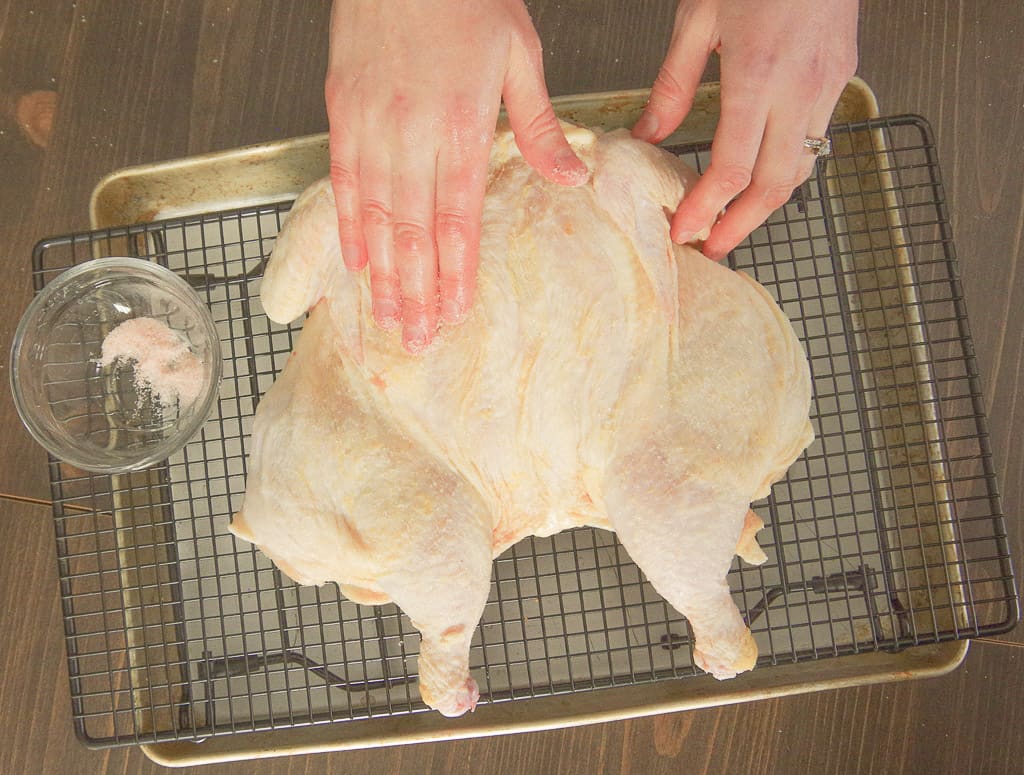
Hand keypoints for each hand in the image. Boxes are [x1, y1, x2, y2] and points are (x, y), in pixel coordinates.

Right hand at [326, 1, 587, 351]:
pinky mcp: (343, 111)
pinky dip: (347, 226)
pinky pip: (341, 181)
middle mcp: (411, 135)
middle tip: (415, 340)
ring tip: (386, 317)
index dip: (455, 272)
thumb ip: (540, 126)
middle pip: (412, 231)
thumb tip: (571, 179)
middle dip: (416, 291)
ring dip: (382, 274)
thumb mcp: (520, 55)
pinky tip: (354, 261)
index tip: (455, 313)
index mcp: (461, 127)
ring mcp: (371, 126)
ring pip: (374, 216)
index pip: (457, 218)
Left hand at [633, 0, 858, 259]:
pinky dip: (791, 170)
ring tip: (735, 220)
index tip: (685, 232)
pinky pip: (818, 140)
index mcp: (756, 76)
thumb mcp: (699, 17)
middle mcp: (798, 89)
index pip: (730, 168)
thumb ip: (674, 83)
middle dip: (741, 225)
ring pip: (802, 168)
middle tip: (713, 246)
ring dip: (767, 204)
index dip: (705, 209)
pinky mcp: (843, 77)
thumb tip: (651, 132)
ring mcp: (827, 85)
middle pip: (773, 185)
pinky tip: (766, 176)